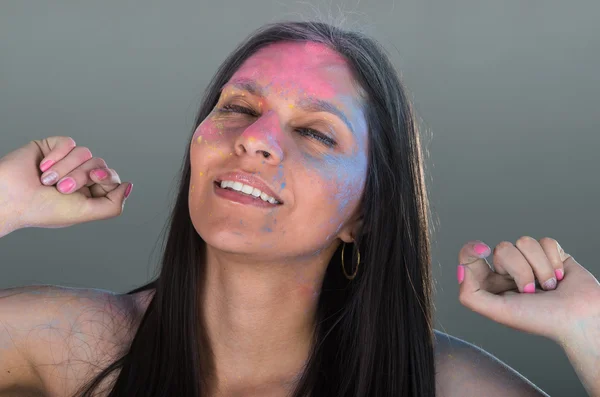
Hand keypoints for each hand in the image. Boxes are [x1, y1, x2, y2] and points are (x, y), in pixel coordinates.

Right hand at [0, 136, 131, 234]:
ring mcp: (66, 161)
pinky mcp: (52, 147)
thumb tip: (129, 187)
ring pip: (86, 153)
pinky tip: (43, 167)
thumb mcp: (85, 213)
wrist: (10, 197)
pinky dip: (58, 155)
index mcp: (89, 193)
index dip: (108, 177)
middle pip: (100, 164)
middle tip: (62, 188)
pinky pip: (69, 143)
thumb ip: (113, 204)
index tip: (95, 179)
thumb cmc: (42, 209)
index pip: (112, 178)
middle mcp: (79, 176)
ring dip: (66, 168)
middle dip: (81, 176)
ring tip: (48, 181)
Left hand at [457, 237, 599, 344]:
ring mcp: (530, 260)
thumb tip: (461, 268)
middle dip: (521, 270)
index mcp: (491, 283)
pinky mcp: (552, 253)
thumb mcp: (498, 312)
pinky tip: (561, 277)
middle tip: (532, 291)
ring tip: (549, 287)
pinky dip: (555, 260)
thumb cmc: (540, 319)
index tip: (482, 250)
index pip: (471, 256)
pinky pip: (546, 241)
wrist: (580, 319)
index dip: (472, 249)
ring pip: (525, 241)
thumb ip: (471, 294)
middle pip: (502, 248)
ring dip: (540, 267)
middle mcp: (508, 270)